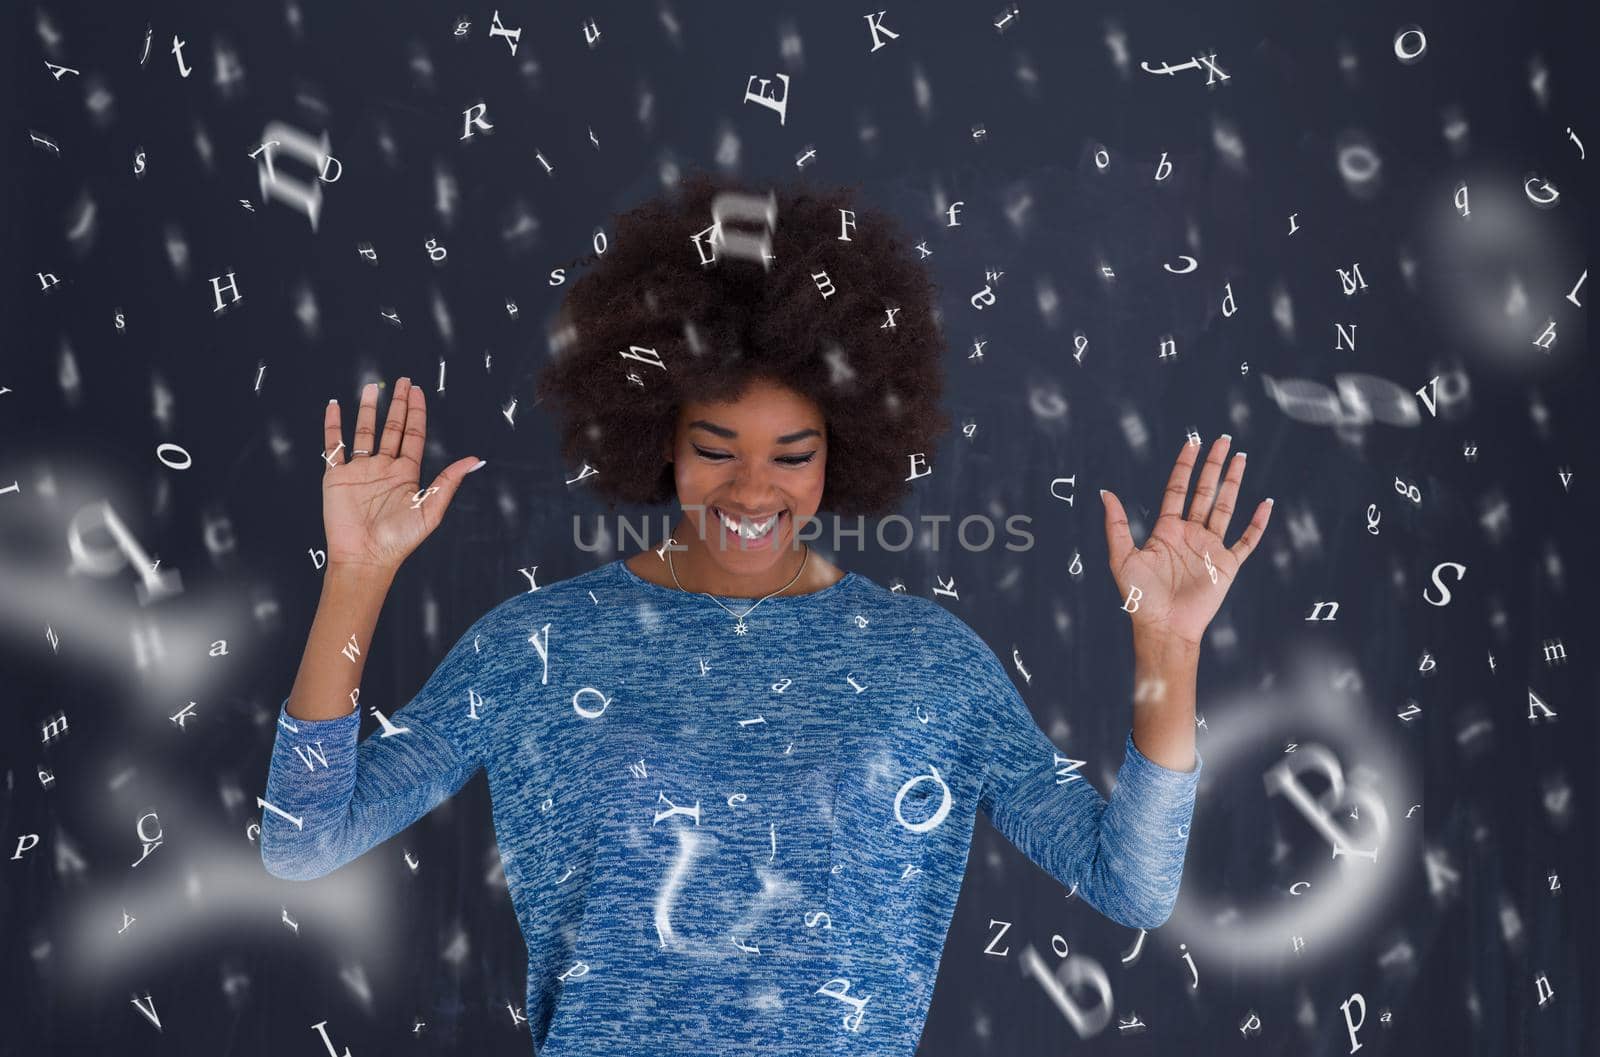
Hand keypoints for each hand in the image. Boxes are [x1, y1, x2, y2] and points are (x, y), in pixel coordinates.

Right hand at [321, 377, 482, 572]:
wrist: (366, 556)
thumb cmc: (399, 539)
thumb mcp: (430, 509)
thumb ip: (449, 481)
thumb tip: (475, 460)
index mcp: (406, 473)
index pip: (412, 435)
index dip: (415, 412)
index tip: (417, 391)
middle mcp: (383, 467)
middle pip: (391, 428)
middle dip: (397, 404)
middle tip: (402, 381)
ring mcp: (360, 470)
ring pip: (364, 431)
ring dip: (367, 409)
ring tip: (371, 387)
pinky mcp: (337, 476)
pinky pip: (333, 445)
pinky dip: (332, 425)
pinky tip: (334, 406)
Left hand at [1099, 435, 1271, 648]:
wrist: (1164, 627)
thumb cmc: (1140, 597)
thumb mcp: (1122, 557)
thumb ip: (1116, 525)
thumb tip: (1105, 493)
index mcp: (1167, 530)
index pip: (1178, 489)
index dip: (1185, 465)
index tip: (1192, 442)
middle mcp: (1190, 534)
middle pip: (1205, 491)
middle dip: (1214, 465)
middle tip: (1223, 439)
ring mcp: (1210, 548)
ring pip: (1226, 507)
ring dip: (1234, 483)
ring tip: (1241, 458)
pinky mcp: (1227, 565)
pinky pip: (1246, 540)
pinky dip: (1257, 523)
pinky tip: (1265, 503)